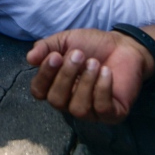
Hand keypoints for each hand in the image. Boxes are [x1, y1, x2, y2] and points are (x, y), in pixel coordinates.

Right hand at [27, 28, 149, 123]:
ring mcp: (91, 111)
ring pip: (78, 108)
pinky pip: (102, 109)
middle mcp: (69, 102)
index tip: (56, 56)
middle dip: (66, 76)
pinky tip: (106, 72)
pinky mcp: (112, 113)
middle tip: (79, 55)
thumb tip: (30, 58)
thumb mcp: (65, 40)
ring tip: (95, 63)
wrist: (124, 45)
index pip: (39, 91)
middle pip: (56, 101)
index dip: (44, 75)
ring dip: (86, 82)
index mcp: (55, 86)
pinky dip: (102, 89)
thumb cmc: (93, 45)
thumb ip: (46, 47)